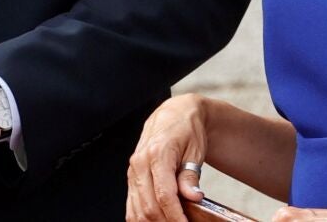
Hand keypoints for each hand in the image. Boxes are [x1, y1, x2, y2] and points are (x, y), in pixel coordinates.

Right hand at [127, 94, 210, 221]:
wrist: (175, 115)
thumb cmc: (187, 130)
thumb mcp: (195, 151)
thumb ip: (190, 176)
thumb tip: (193, 197)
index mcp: (157, 154)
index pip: (164, 194)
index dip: (175, 216)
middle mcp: (140, 163)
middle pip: (148, 206)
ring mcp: (133, 171)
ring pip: (137, 209)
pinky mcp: (131, 177)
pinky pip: (131, 205)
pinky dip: (141, 219)